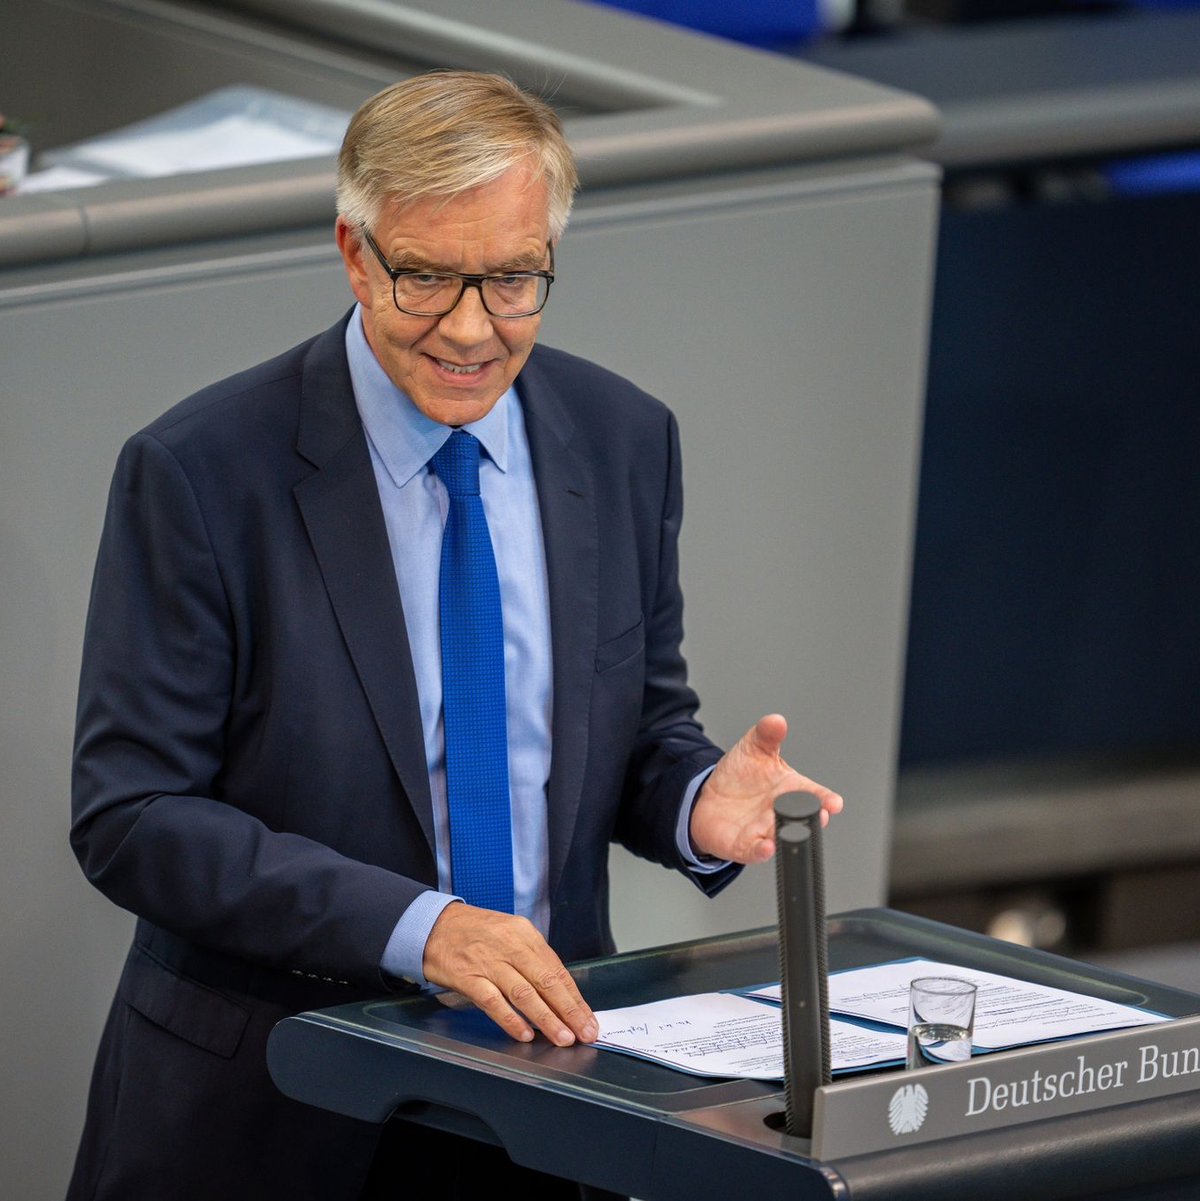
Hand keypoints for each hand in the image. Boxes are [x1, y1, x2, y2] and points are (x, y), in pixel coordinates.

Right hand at [422, 902, 597, 1046]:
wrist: (433, 924)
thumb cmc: (474, 932)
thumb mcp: (508, 933)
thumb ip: (531, 958)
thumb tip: (558, 992)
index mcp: (524, 933)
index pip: (557, 969)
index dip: (575, 997)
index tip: (588, 1018)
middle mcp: (510, 945)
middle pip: (547, 981)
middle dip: (569, 1010)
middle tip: (584, 1032)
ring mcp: (489, 961)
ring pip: (524, 993)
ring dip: (546, 1018)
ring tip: (562, 1037)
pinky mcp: (468, 976)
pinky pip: (493, 1001)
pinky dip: (510, 1019)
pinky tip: (524, 1033)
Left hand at [689, 713, 841, 863]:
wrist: (709, 797)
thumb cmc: (740, 776)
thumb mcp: (752, 748)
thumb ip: (766, 735)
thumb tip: (776, 720)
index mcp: (790, 789)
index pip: (813, 794)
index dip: (825, 799)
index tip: (834, 802)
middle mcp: (780, 812)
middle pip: (802, 818)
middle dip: (812, 818)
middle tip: (819, 815)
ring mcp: (764, 830)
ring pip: (781, 835)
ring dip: (787, 835)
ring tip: (791, 830)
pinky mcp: (744, 845)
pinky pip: (754, 851)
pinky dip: (761, 851)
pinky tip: (766, 848)